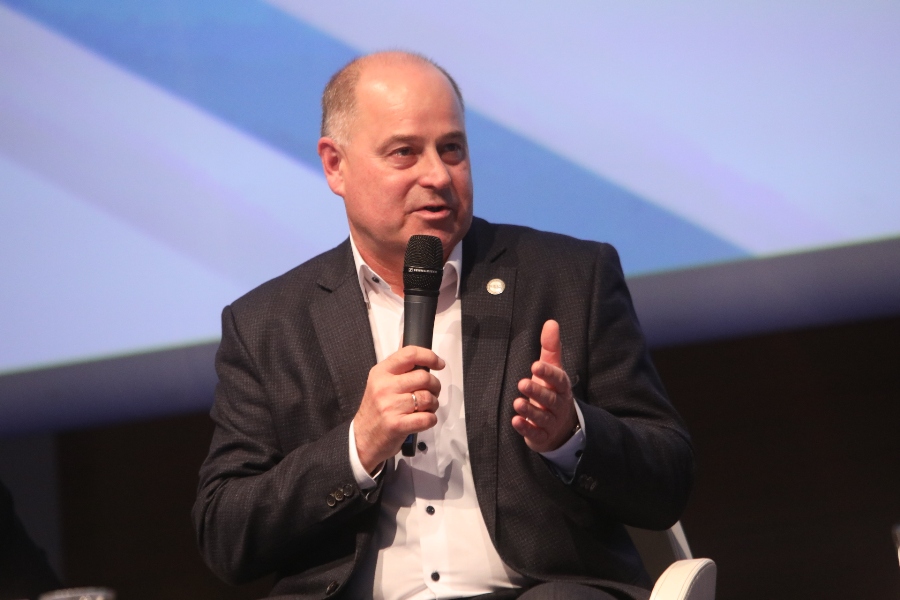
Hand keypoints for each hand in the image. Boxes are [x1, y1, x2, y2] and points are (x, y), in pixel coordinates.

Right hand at [353, 346, 444, 472]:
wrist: (362, 439)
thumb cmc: (375, 410)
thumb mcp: (380, 383)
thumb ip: (397, 365)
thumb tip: (407, 337)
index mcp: (381, 372)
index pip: (409, 354)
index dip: (429, 356)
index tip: (438, 363)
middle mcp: (384, 387)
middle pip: (424, 377)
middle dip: (435, 386)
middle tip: (432, 392)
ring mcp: (390, 406)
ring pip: (427, 398)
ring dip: (433, 404)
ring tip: (426, 408)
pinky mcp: (397, 425)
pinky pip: (427, 418)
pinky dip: (430, 419)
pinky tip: (423, 419)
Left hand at [512, 319, 577, 452]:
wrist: (562, 427)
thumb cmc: (553, 392)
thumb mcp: (553, 369)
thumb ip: (551, 347)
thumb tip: (551, 323)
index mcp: (561, 387)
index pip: (558, 379)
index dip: (548, 373)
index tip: (535, 365)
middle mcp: (558, 405)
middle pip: (550, 399)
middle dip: (537, 392)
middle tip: (522, 383)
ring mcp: (551, 422)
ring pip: (542, 417)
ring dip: (530, 411)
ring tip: (517, 403)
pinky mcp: (542, 436)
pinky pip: (536, 433)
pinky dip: (526, 428)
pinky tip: (515, 421)